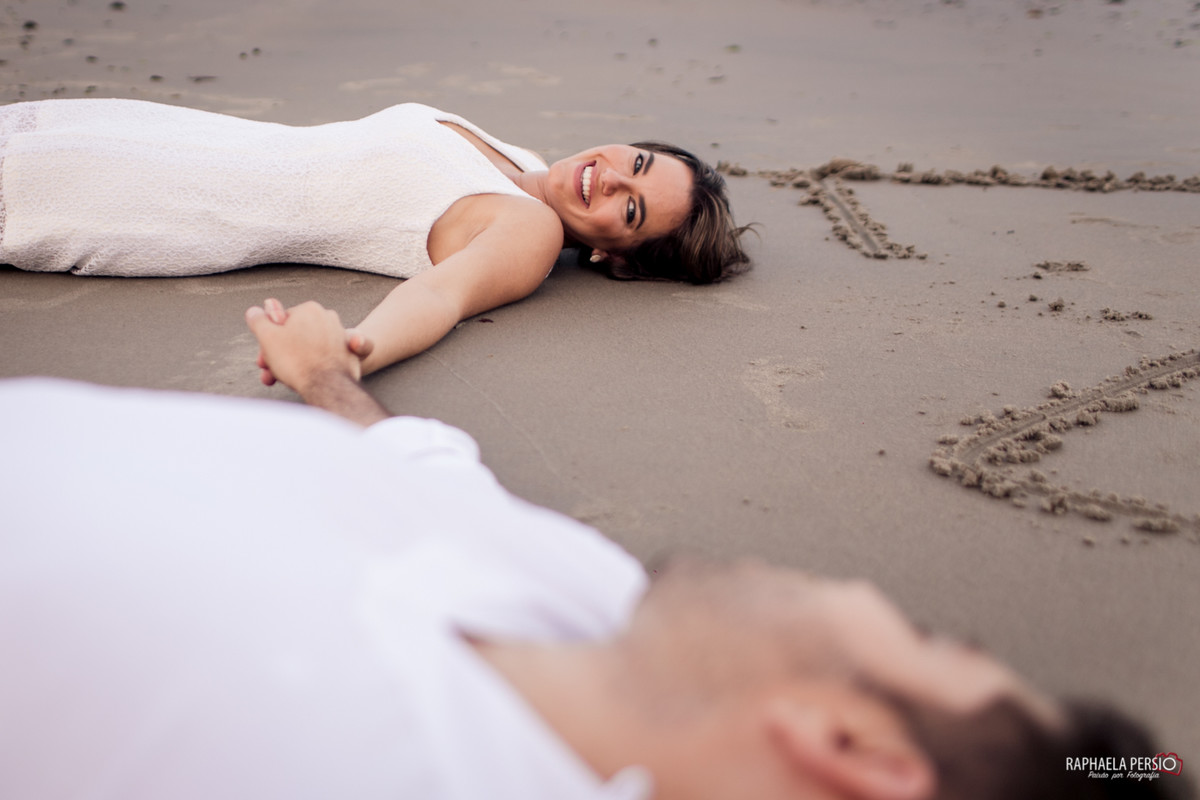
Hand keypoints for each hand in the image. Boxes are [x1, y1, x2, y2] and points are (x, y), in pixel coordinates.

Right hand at [248, 299, 374, 388]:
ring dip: (294, 363)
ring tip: (283, 379)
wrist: (328, 386)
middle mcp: (328, 318)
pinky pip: (324, 358)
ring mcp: (340, 336)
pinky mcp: (349, 353)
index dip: (270, 340)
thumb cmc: (296, 361)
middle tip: (269, 372)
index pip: (282, 322)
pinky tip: (305, 378)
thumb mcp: (267, 337)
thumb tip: (254, 311)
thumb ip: (258, 320)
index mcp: (309, 309)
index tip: (265, 357)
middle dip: (280, 354)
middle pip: (296, 336)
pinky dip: (314, 366)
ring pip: (309, 349)